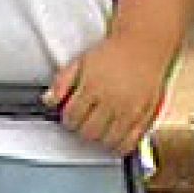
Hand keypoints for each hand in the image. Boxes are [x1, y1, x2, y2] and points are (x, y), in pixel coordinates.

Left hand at [45, 34, 171, 156]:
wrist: (143, 45)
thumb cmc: (112, 53)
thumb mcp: (81, 61)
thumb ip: (62, 82)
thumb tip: (48, 101)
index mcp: (93, 86)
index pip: (72, 116)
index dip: (68, 119)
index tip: (70, 117)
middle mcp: (112, 100)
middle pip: (89, 131)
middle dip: (82, 130)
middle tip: (83, 123)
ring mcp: (130, 110)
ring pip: (107, 140)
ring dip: (99, 139)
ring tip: (98, 130)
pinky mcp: (145, 116)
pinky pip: (130, 143)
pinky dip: (119, 147)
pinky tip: (114, 141)